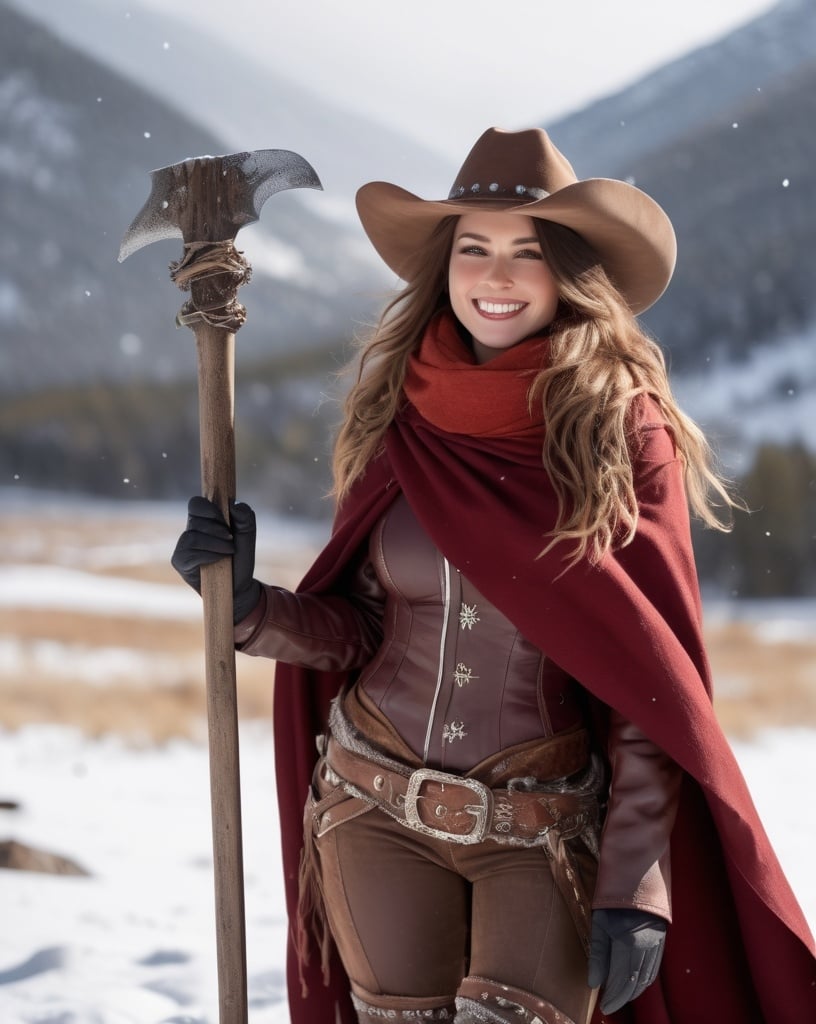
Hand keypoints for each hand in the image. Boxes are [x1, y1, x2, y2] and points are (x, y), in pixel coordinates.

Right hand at [171, 496, 260, 623]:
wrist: (239, 586)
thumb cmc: (240, 559)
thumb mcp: (247, 536)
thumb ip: (245, 518)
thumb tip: (234, 505)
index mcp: (204, 521)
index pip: (196, 504)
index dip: (209, 508)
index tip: (226, 519)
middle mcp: (190, 531)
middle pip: (195, 518)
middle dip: (217, 528)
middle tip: (231, 539)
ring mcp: (183, 547)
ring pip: (192, 536)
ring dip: (215, 543)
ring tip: (229, 551)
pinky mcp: (180, 562)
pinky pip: (190, 553)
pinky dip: (209, 555)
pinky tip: (219, 560)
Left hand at [588, 908, 666, 1013]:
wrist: (635, 875)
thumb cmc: (611, 898)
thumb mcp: (599, 924)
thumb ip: (597, 955)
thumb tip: (594, 984)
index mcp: (629, 942)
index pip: (622, 980)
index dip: (614, 997)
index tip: (604, 1007)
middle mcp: (647, 946)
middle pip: (636, 982)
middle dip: (623, 997)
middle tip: (610, 1006)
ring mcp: (657, 943)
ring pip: (647, 977)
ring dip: (634, 991)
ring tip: (620, 997)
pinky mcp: (661, 939)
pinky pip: (654, 967)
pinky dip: (644, 980)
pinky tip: (635, 983)